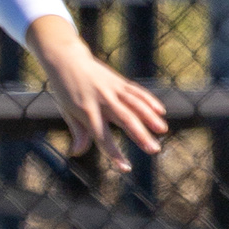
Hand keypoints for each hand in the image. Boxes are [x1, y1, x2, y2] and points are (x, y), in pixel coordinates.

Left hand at [27, 16, 167, 168]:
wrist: (66, 60)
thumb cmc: (65, 91)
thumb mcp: (67, 112)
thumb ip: (78, 132)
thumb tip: (77, 152)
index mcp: (87, 111)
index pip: (102, 137)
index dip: (114, 153)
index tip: (126, 167)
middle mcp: (102, 100)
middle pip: (124, 120)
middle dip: (140, 136)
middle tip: (154, 150)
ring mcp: (112, 89)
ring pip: (135, 104)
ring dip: (150, 117)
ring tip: (163, 130)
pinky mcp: (118, 81)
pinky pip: (136, 91)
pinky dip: (148, 100)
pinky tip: (160, 111)